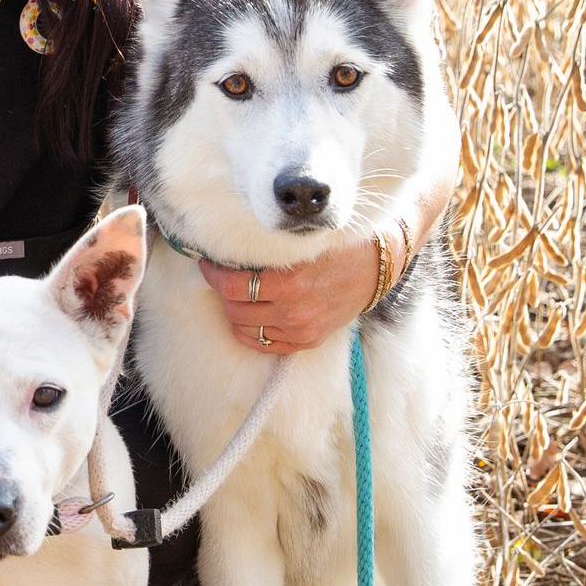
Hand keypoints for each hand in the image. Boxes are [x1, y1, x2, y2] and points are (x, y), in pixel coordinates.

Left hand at [198, 235, 380, 353]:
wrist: (375, 269)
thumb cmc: (337, 247)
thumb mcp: (304, 241)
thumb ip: (269, 248)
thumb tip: (230, 245)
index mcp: (290, 282)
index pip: (232, 286)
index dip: (214, 274)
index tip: (210, 263)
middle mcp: (293, 311)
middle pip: (235, 309)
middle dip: (223, 292)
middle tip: (223, 277)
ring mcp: (300, 330)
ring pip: (245, 329)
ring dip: (235, 311)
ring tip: (237, 295)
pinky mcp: (307, 341)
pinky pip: (264, 344)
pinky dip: (251, 331)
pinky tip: (251, 315)